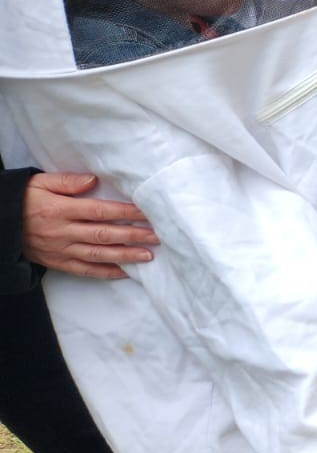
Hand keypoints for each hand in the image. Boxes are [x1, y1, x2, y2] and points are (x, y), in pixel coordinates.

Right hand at [21, 172, 158, 279]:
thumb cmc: (23, 199)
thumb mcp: (39, 183)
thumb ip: (67, 181)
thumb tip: (93, 180)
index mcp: (61, 210)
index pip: (99, 211)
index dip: (124, 212)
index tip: (147, 213)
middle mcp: (63, 232)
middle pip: (104, 234)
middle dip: (133, 236)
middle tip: (157, 236)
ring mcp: (61, 250)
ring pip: (98, 255)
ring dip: (125, 255)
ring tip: (148, 255)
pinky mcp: (58, 262)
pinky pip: (85, 270)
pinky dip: (106, 273)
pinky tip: (125, 272)